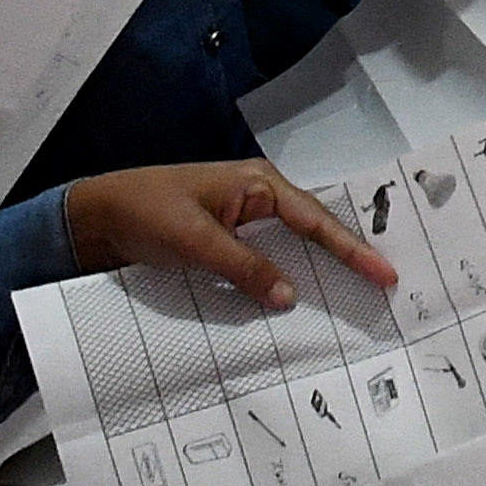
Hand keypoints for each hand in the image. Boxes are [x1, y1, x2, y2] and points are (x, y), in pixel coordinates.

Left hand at [62, 162, 394, 312]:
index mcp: (258, 183)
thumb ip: (244, 267)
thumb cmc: (145, 213)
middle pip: (315, 231)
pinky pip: (271, 260)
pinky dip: (289, 279)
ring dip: (322, 271)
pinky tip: (304, 302)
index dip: (351, 249)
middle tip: (387, 286)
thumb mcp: (195, 241)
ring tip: (358, 298)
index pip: (315, 220)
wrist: (98, 217)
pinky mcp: (232, 241)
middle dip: (349, 257)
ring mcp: (247, 219)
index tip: (384, 273)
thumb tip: (290, 297)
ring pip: (295, 248)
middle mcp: (259, 196)